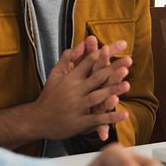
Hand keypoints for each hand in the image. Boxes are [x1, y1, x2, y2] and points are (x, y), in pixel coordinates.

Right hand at [0, 38, 131, 148]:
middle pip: (96, 77)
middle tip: (128, 60)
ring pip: (97, 97)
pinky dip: (110, 119)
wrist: (37, 119)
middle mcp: (74, 91)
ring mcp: (77, 107)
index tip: (121, 45)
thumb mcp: (56, 73)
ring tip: (127, 84)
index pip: (91, 61)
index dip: (106, 52)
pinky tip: (124, 115)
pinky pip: (97, 120)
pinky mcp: (79, 123)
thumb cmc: (49, 95)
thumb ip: (69, 57)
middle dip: (113, 69)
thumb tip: (82, 43)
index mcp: (71, 78)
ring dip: (112, 91)